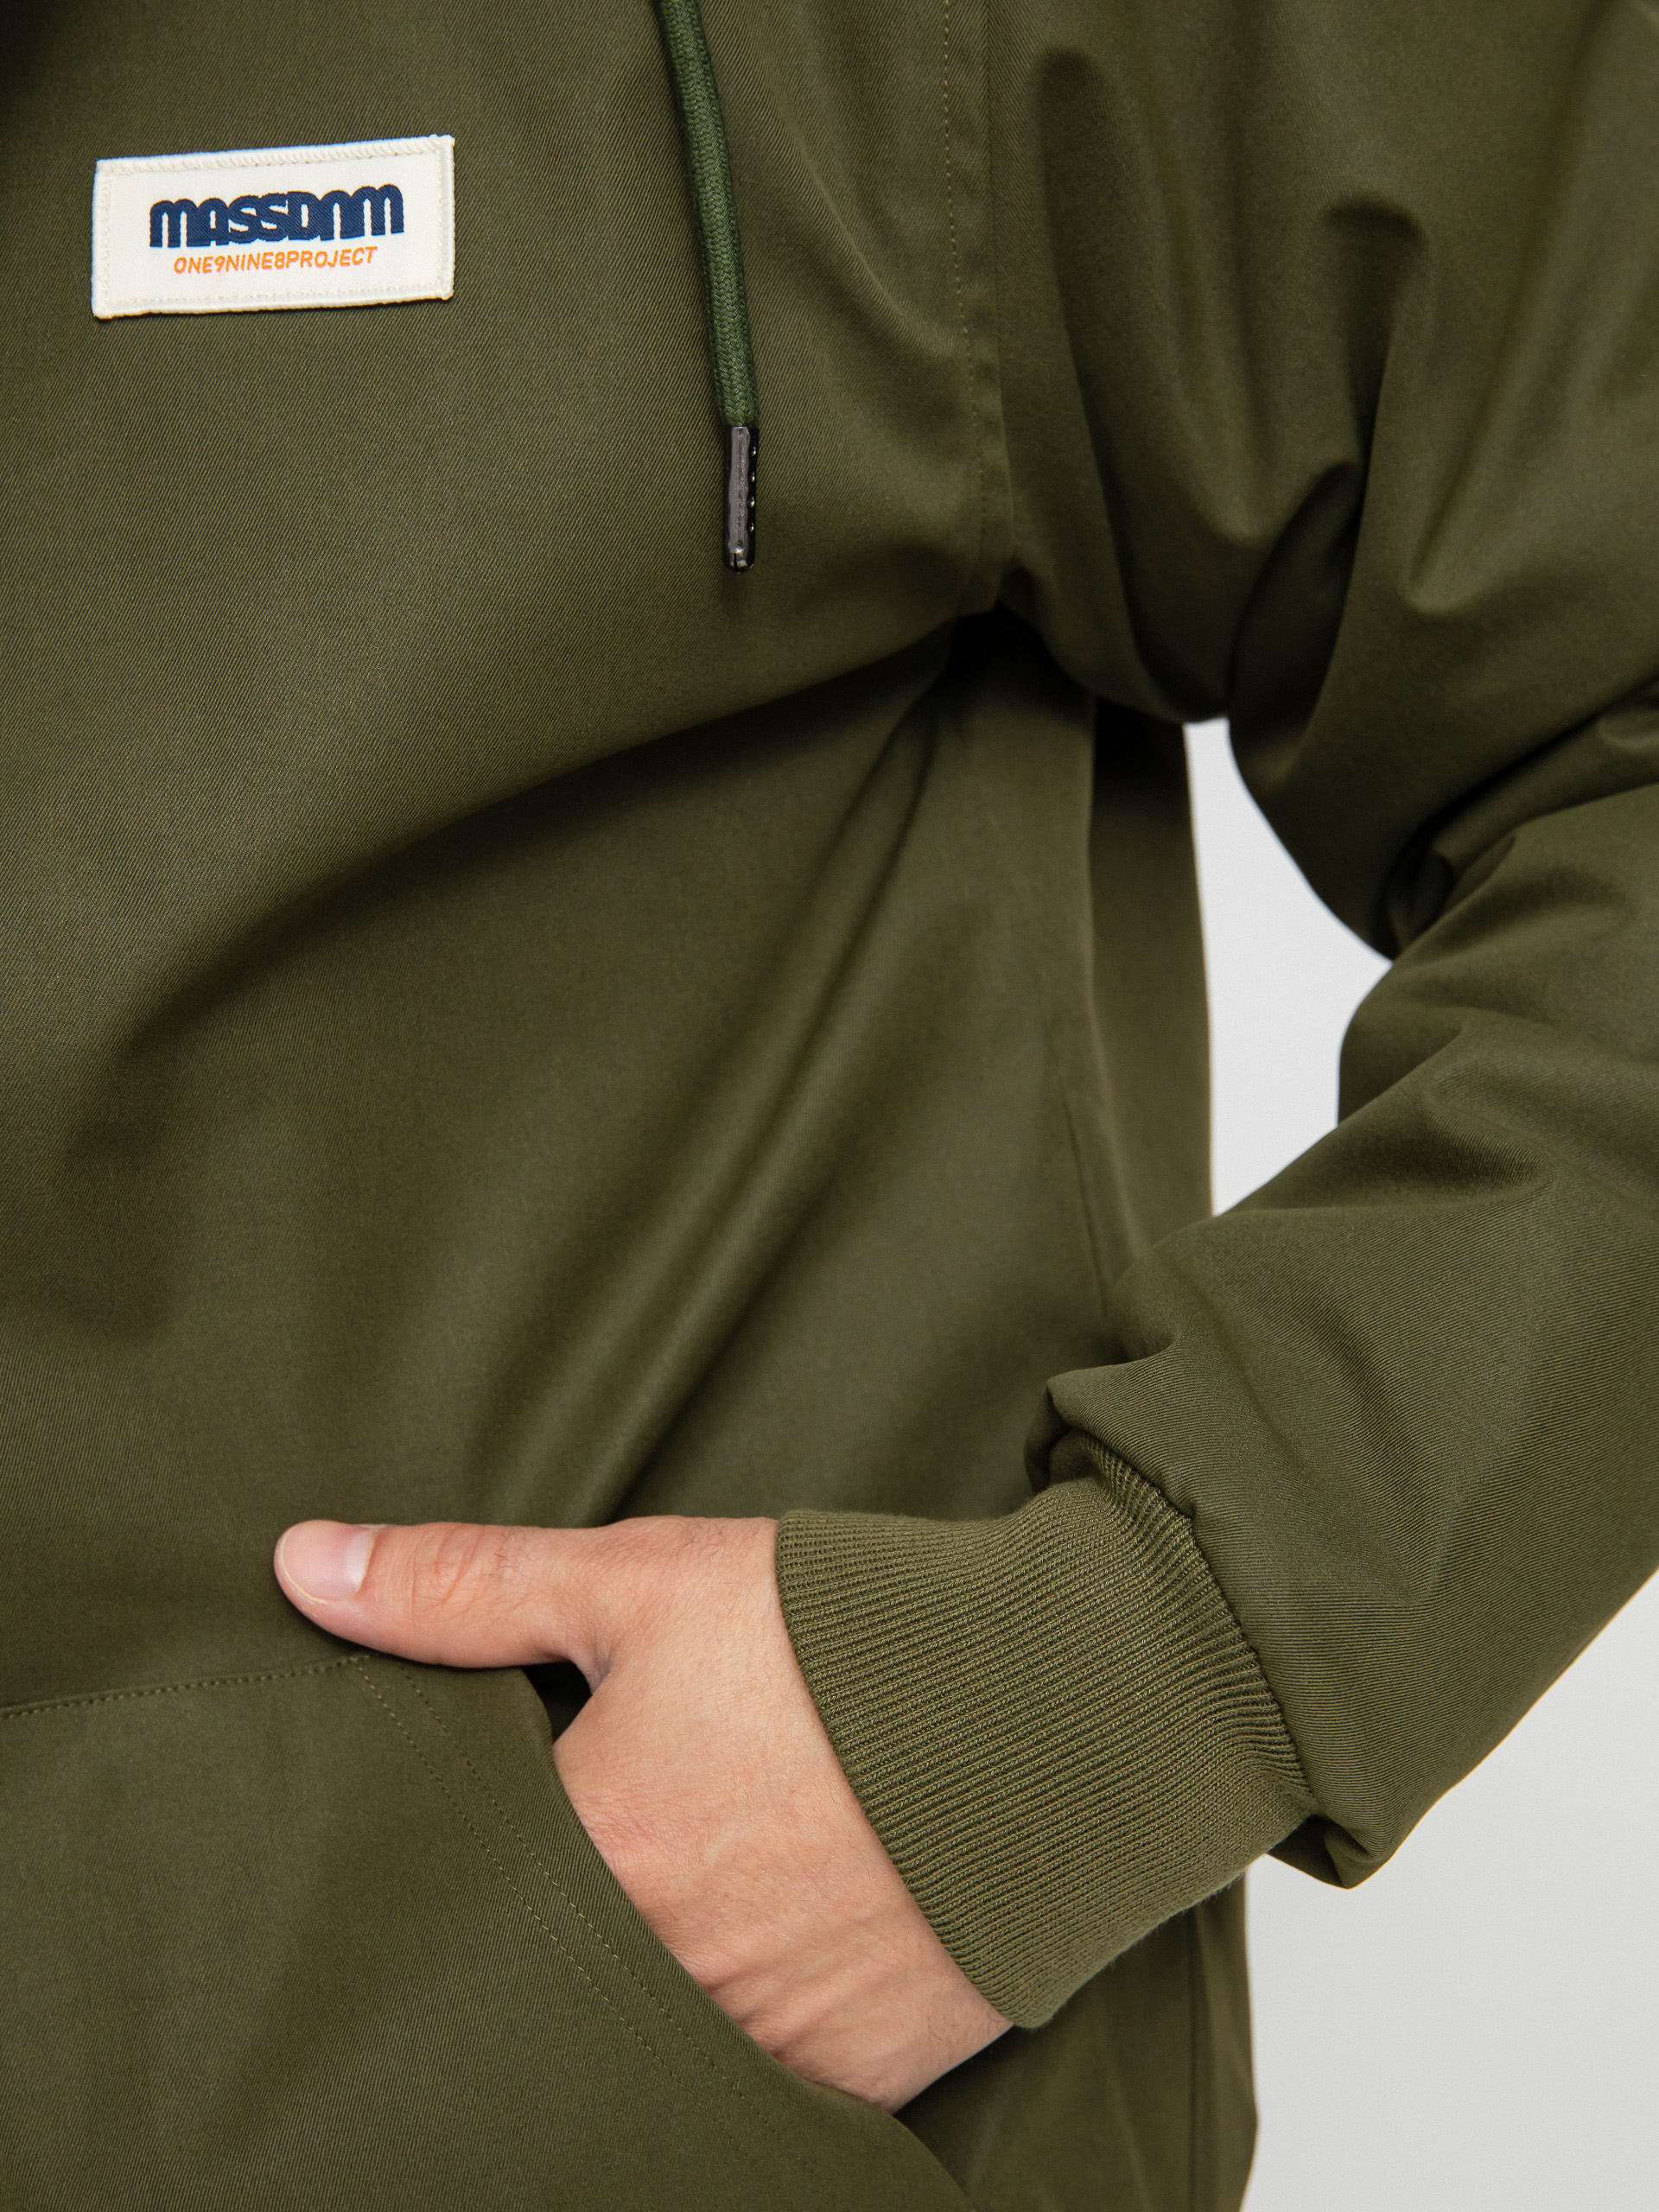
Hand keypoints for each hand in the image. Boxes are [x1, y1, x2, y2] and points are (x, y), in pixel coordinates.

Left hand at [273, 1513, 1008, 2109]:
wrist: (1067, 1709)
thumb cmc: (849, 1637)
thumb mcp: (642, 1580)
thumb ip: (463, 1587)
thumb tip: (300, 1565)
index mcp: (591, 1854)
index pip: (459, 1888)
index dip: (465, 1856)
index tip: (484, 1826)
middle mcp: (661, 1972)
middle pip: (554, 1972)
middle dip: (563, 1920)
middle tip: (616, 1852)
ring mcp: (760, 2040)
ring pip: (654, 2035)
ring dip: (654, 1975)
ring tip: (695, 1894)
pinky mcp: (854, 2078)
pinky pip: (760, 2079)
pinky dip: (748, 2024)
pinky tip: (771, 1946)